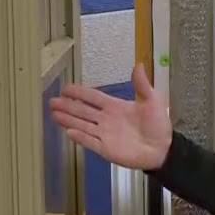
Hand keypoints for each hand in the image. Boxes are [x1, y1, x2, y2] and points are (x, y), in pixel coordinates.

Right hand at [49, 63, 173, 169]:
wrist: (163, 149)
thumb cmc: (158, 125)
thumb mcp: (152, 101)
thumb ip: (142, 85)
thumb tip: (139, 64)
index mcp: (115, 107)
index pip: (93, 97)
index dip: (79, 93)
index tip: (65, 88)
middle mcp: (106, 120)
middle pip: (82, 111)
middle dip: (67, 106)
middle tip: (51, 101)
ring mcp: (104, 135)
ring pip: (82, 125)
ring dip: (68, 120)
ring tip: (53, 114)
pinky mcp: (106, 149)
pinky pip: (90, 142)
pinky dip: (80, 137)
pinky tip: (68, 132)